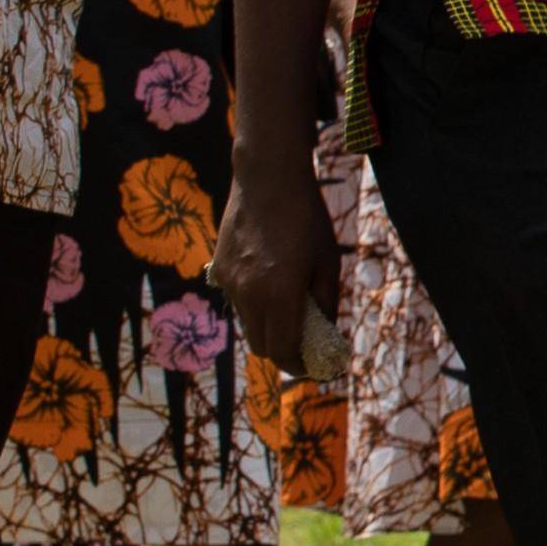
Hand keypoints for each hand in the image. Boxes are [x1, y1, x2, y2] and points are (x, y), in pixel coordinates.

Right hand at [216, 158, 341, 370]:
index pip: (282, 351)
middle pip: (261, 346)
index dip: (297, 366)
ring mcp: (229, 281)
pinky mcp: (218, 269)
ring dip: (266, 329)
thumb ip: (324, 303)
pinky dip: (253, 305)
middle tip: (301, 347)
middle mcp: (248, 293)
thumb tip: (324, 334)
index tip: (310, 367)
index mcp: (280, 293)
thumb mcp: (328, 262)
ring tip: (288, 314)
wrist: (267, 178)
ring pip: (247, 326)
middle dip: (282, 353)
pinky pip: (236, 301)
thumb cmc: (307, 218)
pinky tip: (269, 284)